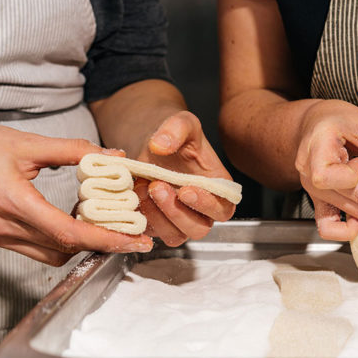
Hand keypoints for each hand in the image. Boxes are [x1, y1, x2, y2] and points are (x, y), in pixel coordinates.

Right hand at [0, 116, 152, 265]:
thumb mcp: (29, 142)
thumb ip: (75, 150)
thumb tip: (113, 157)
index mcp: (14, 202)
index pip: (68, 232)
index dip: (104, 239)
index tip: (132, 239)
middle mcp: (6, 227)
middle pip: (65, 249)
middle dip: (101, 244)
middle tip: (129, 232)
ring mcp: (0, 236)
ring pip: (53, 255)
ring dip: (81, 244)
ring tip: (105, 225)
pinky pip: (38, 249)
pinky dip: (62, 241)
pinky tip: (75, 220)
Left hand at [134, 111, 235, 245]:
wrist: (153, 144)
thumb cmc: (176, 135)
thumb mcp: (181, 122)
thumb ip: (176, 129)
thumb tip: (160, 145)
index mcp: (218, 189)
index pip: (222, 208)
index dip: (206, 204)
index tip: (185, 190)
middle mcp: (202, 209)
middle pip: (199, 229)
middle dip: (177, 212)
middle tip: (157, 187)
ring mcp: (180, 219)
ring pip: (175, 235)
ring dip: (158, 217)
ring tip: (143, 188)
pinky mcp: (158, 224)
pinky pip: (153, 233)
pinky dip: (143, 219)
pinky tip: (134, 196)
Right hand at [295, 100, 357, 239]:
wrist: (313, 123)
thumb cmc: (336, 119)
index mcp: (318, 149)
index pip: (344, 180)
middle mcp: (310, 174)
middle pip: (353, 200)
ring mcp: (311, 190)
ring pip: (349, 215)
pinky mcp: (317, 200)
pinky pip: (327, 227)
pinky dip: (349, 229)